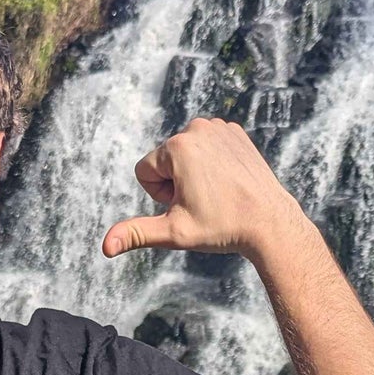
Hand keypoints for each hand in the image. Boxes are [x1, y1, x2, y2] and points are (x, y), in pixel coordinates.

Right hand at [103, 118, 305, 260]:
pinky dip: (212, 164)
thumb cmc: (220, 229)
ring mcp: (218, 127)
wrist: (269, 223)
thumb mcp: (173, 232)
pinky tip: (229, 180)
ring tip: (217, 191)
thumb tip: (104, 247)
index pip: (144, 171)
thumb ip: (136, 233)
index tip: (186, 205)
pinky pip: (207, 147)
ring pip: (185, 154)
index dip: (159, 195)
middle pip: (164, 160)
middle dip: (176, 182)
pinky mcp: (234, 131)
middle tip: (205, 200)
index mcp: (177, 146)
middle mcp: (196, 128)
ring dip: (192, 173)